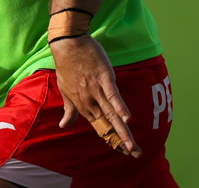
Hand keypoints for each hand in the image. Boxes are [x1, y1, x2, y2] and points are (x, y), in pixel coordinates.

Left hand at [51, 35, 141, 157]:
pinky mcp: (104, 77)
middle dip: (121, 140)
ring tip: (131, 144)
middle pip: (107, 124)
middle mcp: (89, 101)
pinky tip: (127, 118)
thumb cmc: (66, 66)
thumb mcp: (65, 90)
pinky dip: (119, 106)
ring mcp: (96, 89)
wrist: (67, 44)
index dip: (111, 140)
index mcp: (82, 105)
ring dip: (122, 130)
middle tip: (135, 153)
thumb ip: (69, 109)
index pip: (99, 127)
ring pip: (111, 113)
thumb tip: (63, 125)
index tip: (123, 151)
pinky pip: (112, 95)